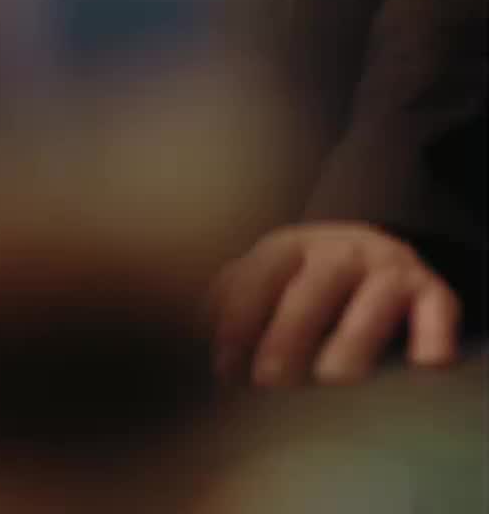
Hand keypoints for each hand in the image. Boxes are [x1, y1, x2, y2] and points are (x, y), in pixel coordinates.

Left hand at [209, 223, 460, 385]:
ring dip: (353, 337)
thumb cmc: (307, 284)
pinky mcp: (433, 292)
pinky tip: (421, 365)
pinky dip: (431, 334)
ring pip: (375, 295)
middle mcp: (343, 248)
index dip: (241, 314)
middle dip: (290, 330)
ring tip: (334, 379)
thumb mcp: (269, 281)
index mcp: (293, 245)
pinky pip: (437, 308)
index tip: (223, 364)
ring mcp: (390, 267)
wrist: (378, 257)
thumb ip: (231, 298)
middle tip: (270, 379)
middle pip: (317, 282)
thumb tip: (187, 327)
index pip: (263, 269)